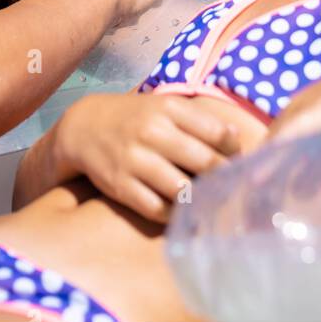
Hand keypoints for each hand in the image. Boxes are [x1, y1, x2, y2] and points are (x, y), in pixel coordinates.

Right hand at [52, 92, 240, 221]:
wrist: (85, 127)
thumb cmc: (136, 118)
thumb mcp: (164, 106)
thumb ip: (198, 121)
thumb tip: (236, 139)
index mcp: (168, 108)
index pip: (218, 133)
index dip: (234, 151)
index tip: (235, 160)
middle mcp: (152, 132)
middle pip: (206, 163)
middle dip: (223, 178)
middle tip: (229, 186)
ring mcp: (135, 160)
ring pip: (183, 191)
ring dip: (199, 200)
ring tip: (207, 201)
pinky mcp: (120, 186)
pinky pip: (157, 210)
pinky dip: (174, 215)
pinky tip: (180, 210)